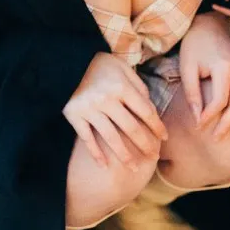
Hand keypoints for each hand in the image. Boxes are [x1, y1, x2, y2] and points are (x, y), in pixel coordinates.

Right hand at [63, 52, 166, 169]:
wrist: (65, 61)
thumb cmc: (98, 64)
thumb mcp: (121, 66)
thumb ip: (137, 85)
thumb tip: (150, 107)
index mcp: (121, 86)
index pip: (145, 111)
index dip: (157, 126)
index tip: (164, 138)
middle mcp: (106, 99)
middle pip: (131, 128)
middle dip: (145, 145)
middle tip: (154, 157)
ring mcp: (89, 109)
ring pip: (111, 138)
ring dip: (125, 155)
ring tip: (134, 168)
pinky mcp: (74, 115)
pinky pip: (87, 138)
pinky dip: (95, 153)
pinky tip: (104, 165)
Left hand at [179, 12, 229, 141]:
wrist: (209, 26)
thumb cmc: (194, 48)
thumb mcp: (187, 68)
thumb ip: (192, 94)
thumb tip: (198, 120)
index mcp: (224, 65)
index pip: (220, 100)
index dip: (210, 116)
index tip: (200, 127)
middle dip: (229, 124)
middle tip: (218, 139)